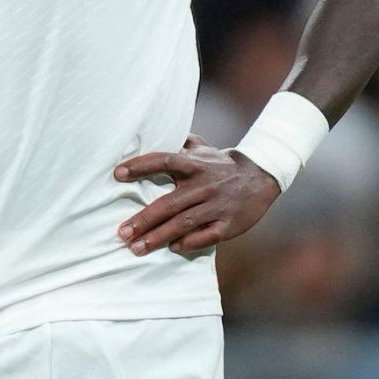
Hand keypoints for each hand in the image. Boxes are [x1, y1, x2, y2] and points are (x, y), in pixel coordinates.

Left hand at [114, 133, 280, 255]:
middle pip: (168, 203)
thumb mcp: (202, 147)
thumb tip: (152, 131)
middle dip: (143, 219)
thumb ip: (178, 142)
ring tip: (136, 248)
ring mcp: (215, 206)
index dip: (140, 167)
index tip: (117, 174)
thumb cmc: (221, 163)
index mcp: (194, 165)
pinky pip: (206, 236)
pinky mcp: (228, 224)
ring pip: (183, 223)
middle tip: (122, 233)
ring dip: (158, 237)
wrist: (261, 176)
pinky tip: (172, 248)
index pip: (163, 161)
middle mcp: (202, 185)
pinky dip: (189, 243)